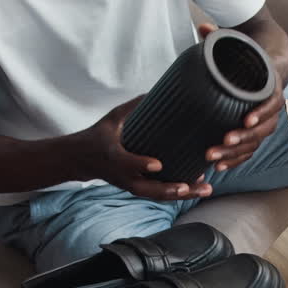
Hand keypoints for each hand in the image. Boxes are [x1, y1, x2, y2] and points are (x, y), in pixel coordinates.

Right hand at [80, 96, 211, 200]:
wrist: (82, 160)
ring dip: (181, 194)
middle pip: (147, 188)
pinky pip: (158, 194)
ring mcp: (130, 185)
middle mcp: (123, 176)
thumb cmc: (99, 135)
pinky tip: (197, 187)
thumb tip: (153, 91)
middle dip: (171, 189)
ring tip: (206, 189)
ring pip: (156, 195)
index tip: (158, 165)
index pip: (127, 163)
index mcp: (113, 156)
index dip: (141, 164)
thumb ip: (132, 107)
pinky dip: (177, 193)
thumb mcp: (111, 119)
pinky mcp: (136, 188)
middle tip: (191, 186)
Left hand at [197, 22, 286, 172]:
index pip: (272, 102)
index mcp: (271, 86)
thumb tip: (204, 27)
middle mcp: (272, 108)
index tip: (246, 118)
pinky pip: (249, 151)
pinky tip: (219, 168)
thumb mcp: (238, 44)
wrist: (266, 65)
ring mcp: (265, 122)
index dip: (261, 112)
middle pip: (263, 128)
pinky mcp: (255, 133)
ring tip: (213, 158)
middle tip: (222, 141)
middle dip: (243, 137)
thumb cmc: (248, 56)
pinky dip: (236, 161)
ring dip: (235, 153)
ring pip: (255, 143)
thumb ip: (221, 37)